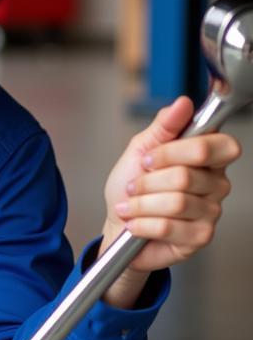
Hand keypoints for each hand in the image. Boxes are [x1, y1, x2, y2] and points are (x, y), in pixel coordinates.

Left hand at [100, 96, 240, 305]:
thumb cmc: (132, 186)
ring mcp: (211, 212)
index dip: (177, 151)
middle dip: (146, 181)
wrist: (119, 223)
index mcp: (208, 157)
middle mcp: (216, 183)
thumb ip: (164, 126)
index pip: (220, 145)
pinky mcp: (200, 236)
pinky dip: (141, 223)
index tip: (148, 158)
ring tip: (130, 204)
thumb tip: (184, 103)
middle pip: (186, 175)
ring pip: (176, 202)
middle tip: (133, 185)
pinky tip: (134, 222)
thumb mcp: (141, 149)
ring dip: (140, 203)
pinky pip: (168, 226)